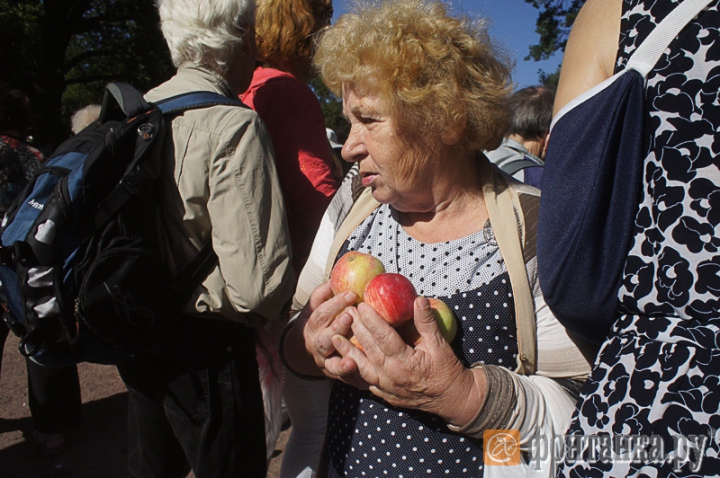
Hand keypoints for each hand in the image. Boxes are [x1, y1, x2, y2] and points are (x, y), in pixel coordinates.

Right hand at [287, 281, 358, 378]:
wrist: (301, 352)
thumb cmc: (317, 324)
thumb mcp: (314, 309)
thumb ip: (322, 295)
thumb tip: (332, 279)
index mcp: (313, 323)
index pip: (321, 312)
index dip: (335, 303)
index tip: (351, 294)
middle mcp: (316, 341)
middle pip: (325, 336)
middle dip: (337, 327)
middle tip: (350, 317)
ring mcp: (323, 358)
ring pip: (330, 359)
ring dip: (341, 355)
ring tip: (352, 357)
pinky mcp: (332, 371)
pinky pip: (338, 374)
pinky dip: (346, 373)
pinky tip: (354, 369)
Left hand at [332, 296, 484, 423]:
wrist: (452, 400)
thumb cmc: (447, 370)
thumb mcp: (441, 345)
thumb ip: (427, 323)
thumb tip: (418, 300)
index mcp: (405, 362)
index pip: (384, 337)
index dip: (371, 320)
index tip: (361, 305)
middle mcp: (391, 376)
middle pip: (369, 349)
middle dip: (356, 329)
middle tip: (346, 312)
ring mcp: (386, 387)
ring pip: (361, 367)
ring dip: (348, 351)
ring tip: (335, 337)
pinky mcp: (384, 394)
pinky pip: (364, 381)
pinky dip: (353, 370)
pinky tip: (345, 360)